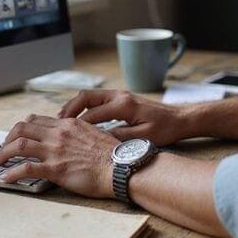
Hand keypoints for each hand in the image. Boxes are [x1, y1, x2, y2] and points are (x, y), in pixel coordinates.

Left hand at [0, 115, 118, 197]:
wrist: (121, 167)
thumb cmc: (113, 155)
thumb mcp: (94, 135)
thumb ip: (78, 134)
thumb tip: (71, 140)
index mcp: (69, 124)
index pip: (37, 120)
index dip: (23, 127)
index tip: (18, 136)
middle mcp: (59, 134)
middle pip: (23, 127)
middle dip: (8, 138)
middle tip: (4, 148)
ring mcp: (55, 150)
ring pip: (19, 144)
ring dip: (4, 153)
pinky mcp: (55, 169)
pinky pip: (26, 168)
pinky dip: (12, 173)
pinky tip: (5, 178)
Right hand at [58, 89, 192, 145]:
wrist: (180, 117)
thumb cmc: (165, 128)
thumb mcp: (143, 137)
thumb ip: (120, 138)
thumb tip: (98, 142)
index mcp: (123, 105)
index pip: (92, 114)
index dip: (77, 125)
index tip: (64, 135)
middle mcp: (119, 96)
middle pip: (86, 97)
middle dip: (69, 109)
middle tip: (56, 123)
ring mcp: (120, 94)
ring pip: (89, 96)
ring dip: (75, 107)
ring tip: (62, 120)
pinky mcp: (121, 98)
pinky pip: (97, 99)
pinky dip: (84, 107)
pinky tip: (79, 119)